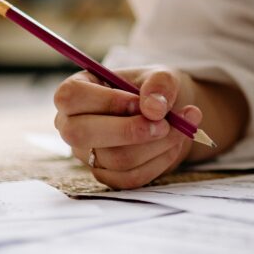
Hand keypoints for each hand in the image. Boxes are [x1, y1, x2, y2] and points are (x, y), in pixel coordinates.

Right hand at [52, 66, 203, 188]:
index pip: (71, 96)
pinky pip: (132, 177)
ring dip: (157, 145)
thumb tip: (154, 109)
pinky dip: (161, 160)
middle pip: (82, 133)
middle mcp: (72, 124)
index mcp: (76, 92)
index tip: (139, 102)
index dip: (106, 101)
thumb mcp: (162, 76)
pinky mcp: (107, 175)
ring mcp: (86, 154)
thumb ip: (160, 84)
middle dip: (131, 130)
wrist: (168, 115)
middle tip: (166, 123)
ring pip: (116, 158)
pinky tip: (174, 143)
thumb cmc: (154, 90)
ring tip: (182, 128)